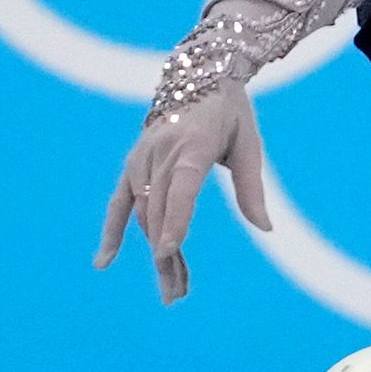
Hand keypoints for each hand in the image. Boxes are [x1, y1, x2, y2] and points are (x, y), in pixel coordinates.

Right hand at [97, 79, 275, 304]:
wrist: (198, 75)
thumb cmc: (230, 112)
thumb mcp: (249, 143)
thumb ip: (251, 188)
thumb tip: (266, 229)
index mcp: (193, 147)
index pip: (182, 189)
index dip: (176, 220)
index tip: (171, 251)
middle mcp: (162, 155)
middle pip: (161, 213)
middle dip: (168, 256)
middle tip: (177, 296)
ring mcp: (143, 160)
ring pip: (143, 215)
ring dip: (154, 253)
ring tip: (170, 289)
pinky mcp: (133, 165)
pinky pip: (118, 201)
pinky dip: (111, 231)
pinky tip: (104, 262)